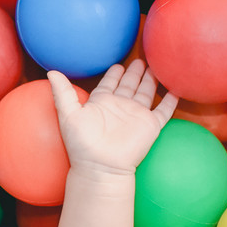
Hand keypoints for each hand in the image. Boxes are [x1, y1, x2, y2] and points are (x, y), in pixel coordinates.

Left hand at [47, 59, 177, 175]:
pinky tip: (175, 90)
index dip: (114, 74)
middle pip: (130, 85)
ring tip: (157, 67)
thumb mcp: (68, 114)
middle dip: (135, 73)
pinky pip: (163, 110)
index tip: (118, 64)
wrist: (101, 166)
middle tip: (142, 60)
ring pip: (146, 93)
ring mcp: (136, 115)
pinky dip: (170, 101)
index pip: (109, 84)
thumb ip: (62, 92)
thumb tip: (51, 72)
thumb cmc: (82, 143)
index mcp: (102, 103)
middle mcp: (120, 107)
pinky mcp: (150, 125)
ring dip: (151, 81)